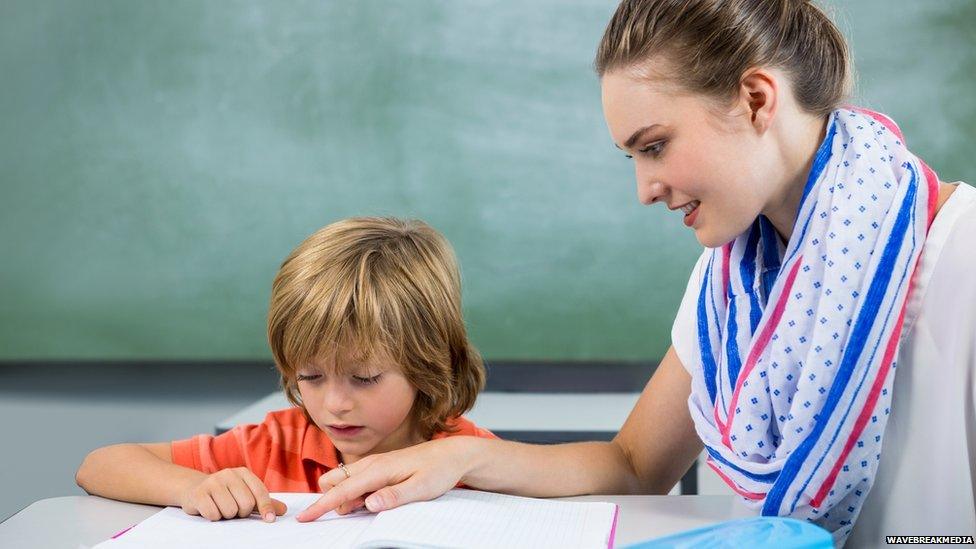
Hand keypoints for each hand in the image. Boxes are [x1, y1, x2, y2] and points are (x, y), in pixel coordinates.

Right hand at [178, 467, 286, 521]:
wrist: (194, 488)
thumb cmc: (226, 493)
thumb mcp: (246, 494)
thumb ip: (264, 502)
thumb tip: (283, 510)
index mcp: (243, 473)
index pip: (260, 492)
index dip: (266, 507)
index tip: (270, 520)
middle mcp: (229, 474)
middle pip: (246, 504)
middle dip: (242, 512)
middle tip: (234, 509)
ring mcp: (213, 482)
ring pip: (230, 511)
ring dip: (227, 515)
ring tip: (221, 507)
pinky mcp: (198, 493)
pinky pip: (213, 514)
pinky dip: (214, 517)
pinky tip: (210, 509)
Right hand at [296, 437, 475, 521]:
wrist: (453, 454)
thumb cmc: (439, 470)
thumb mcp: (421, 489)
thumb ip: (394, 496)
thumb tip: (368, 503)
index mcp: (379, 469)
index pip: (342, 490)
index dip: (322, 505)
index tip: (305, 517)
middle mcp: (372, 463)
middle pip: (334, 480)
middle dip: (333, 499)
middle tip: (357, 512)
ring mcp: (375, 463)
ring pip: (344, 479)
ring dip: (347, 496)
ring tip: (375, 503)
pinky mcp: (380, 466)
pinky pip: (357, 479)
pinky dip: (357, 492)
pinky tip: (377, 497)